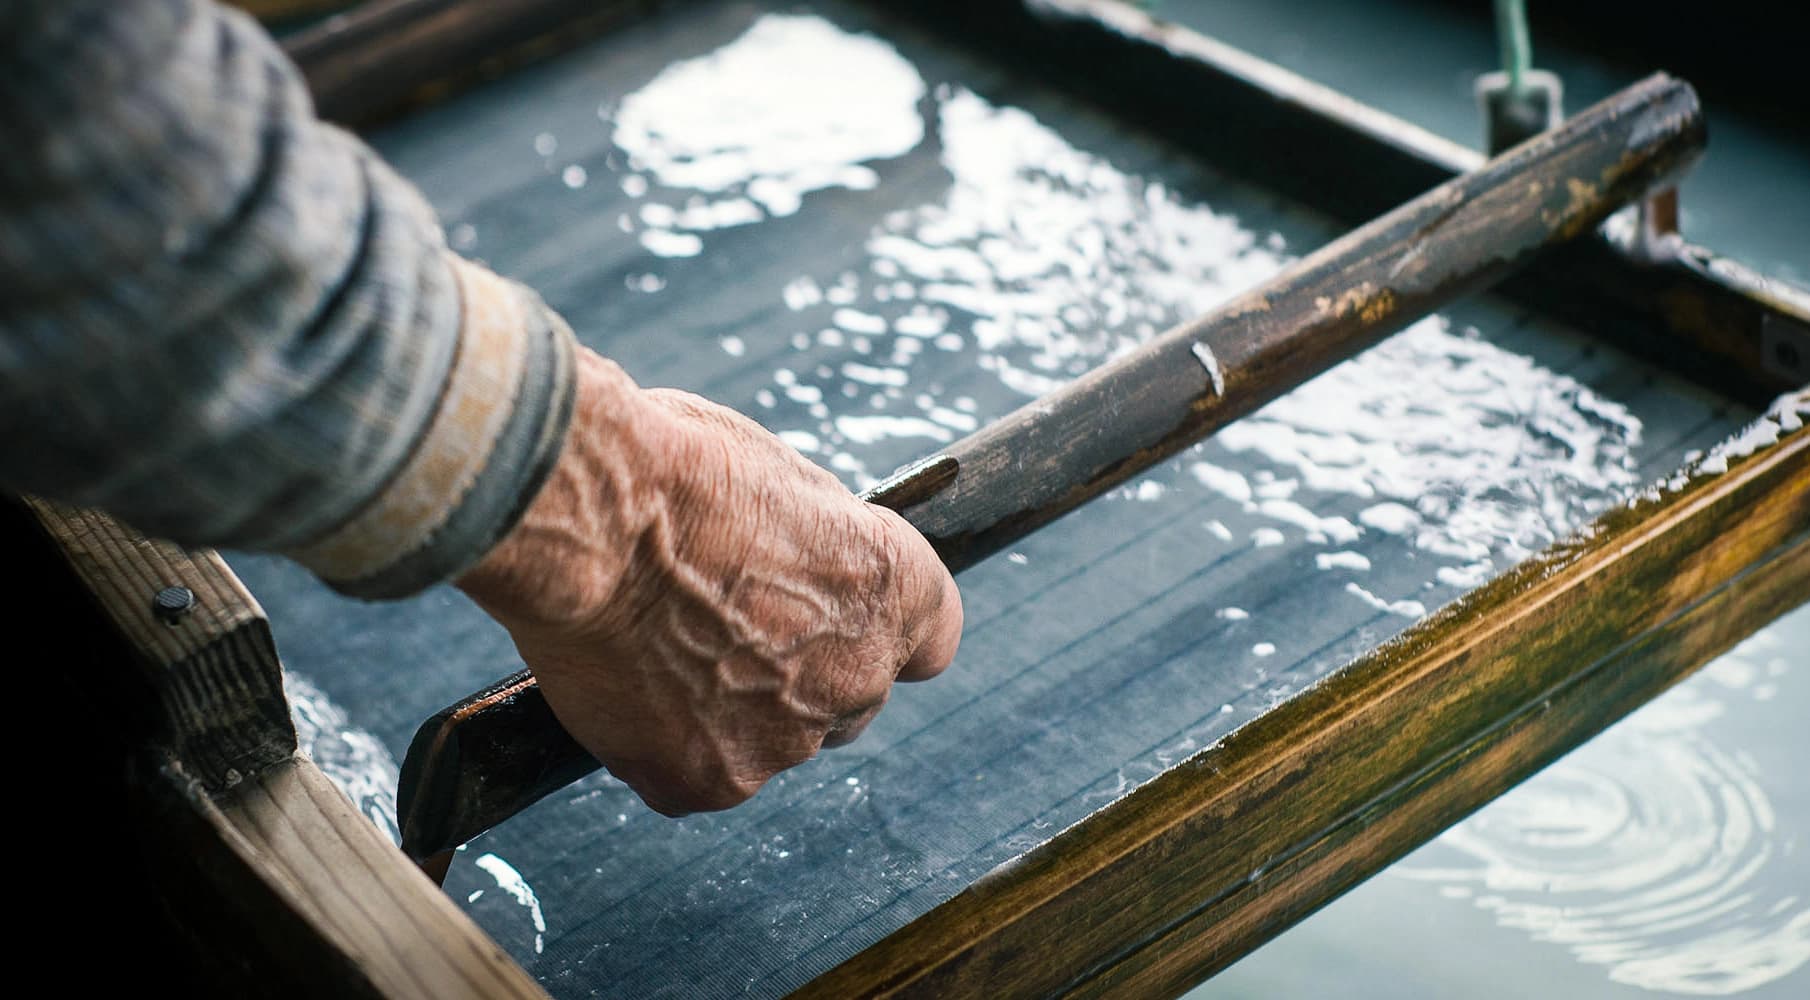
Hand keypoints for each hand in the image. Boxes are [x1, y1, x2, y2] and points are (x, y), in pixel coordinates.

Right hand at [456, 347, 961, 815]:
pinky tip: (621, 680)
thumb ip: (813, 549)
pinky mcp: (706, 781)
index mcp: (897, 591)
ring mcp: (784, 741)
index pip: (929, 640)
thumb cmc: (672, 467)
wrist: (586, 515)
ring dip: (724, 708)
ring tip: (652, 643)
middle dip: (798, 674)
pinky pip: (692, 772)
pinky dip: (659, 741)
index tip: (836, 614)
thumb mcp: (780, 480)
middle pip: (846, 698)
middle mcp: (859, 676)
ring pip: (767, 739)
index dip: (874, 627)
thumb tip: (800, 566)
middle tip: (718, 626)